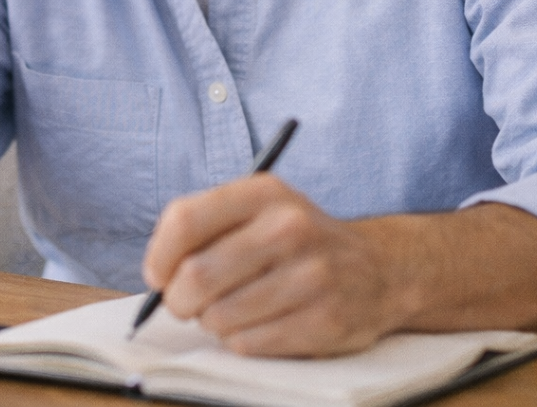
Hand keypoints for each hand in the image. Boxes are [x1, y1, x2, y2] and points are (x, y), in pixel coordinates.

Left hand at [142, 174, 405, 356]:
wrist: (379, 269)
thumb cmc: (296, 240)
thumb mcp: (257, 209)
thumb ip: (207, 227)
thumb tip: (158, 271)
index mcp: (262, 192)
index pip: (185, 219)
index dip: (160, 254)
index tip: (156, 276)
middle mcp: (288, 227)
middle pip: (198, 274)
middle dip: (179, 299)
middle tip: (185, 304)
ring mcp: (311, 274)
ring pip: (220, 316)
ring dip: (212, 322)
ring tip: (229, 310)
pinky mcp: (326, 320)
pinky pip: (249, 343)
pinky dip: (240, 341)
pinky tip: (257, 324)